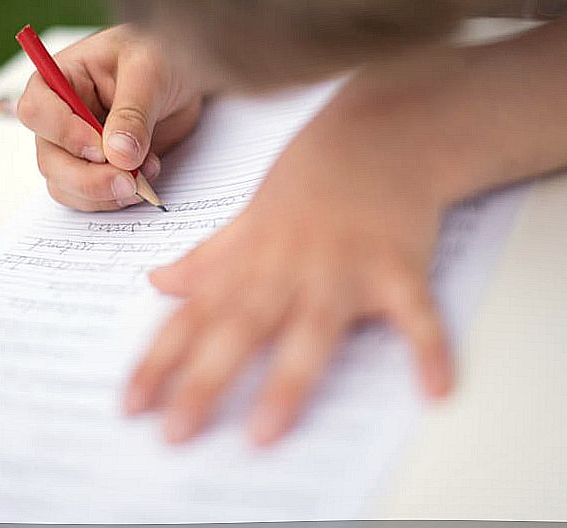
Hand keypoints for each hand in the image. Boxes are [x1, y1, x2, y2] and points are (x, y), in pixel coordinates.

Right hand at [17, 25, 204, 209]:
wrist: (183, 74)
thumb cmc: (159, 55)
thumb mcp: (149, 72)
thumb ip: (133, 113)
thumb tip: (118, 155)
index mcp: (60, 79)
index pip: (37, 111)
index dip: (65, 134)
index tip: (101, 148)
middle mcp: (60, 116)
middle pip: (49, 159)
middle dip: (87, 178)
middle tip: (128, 183)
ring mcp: (75, 147)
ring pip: (66, 185)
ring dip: (104, 193)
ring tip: (144, 178)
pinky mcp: (96, 169)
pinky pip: (90, 197)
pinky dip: (115, 199)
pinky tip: (144, 182)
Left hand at [124, 67, 460, 445]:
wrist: (379, 131)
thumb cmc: (312, 178)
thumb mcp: (252, 216)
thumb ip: (209, 257)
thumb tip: (158, 283)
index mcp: (252, 258)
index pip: (194, 314)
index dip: (160, 360)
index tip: (131, 406)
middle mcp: (290, 266)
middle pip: (241, 327)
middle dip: (206, 380)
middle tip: (176, 435)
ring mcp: (345, 266)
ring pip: (313, 328)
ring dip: (290, 380)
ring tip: (266, 433)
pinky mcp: (400, 266)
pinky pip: (416, 314)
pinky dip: (428, 348)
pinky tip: (436, 391)